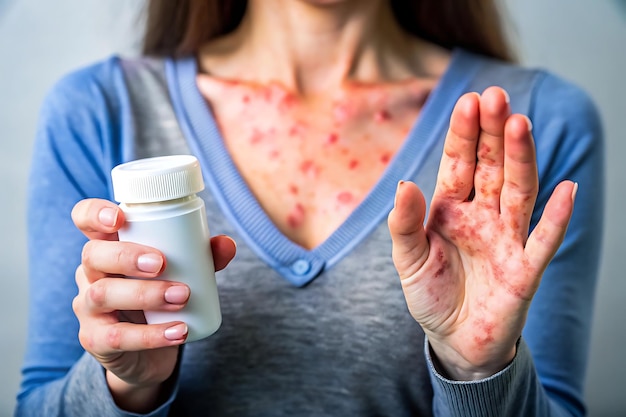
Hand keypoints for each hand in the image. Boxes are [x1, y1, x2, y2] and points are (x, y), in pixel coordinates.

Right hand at [71, 198, 235, 411]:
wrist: (150, 352)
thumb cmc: (161, 296)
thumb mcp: (182, 272)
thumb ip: (203, 256)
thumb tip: (227, 244)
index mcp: (108, 246)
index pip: (85, 219)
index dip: (94, 213)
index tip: (119, 218)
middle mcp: (91, 273)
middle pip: (93, 255)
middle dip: (127, 256)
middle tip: (162, 262)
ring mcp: (88, 307)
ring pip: (102, 294)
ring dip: (145, 294)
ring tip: (183, 296)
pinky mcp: (95, 340)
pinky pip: (115, 337)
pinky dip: (151, 335)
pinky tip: (178, 331)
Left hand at [388, 87, 575, 379]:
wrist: (454, 339)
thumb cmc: (432, 294)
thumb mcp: (408, 260)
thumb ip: (404, 224)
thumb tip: (404, 184)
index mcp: (451, 208)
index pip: (459, 163)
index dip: (464, 134)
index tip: (468, 100)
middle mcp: (482, 215)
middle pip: (491, 167)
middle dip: (492, 133)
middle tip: (496, 96)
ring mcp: (506, 239)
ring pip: (518, 191)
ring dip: (520, 160)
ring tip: (520, 124)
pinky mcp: (525, 269)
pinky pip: (543, 240)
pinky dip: (556, 217)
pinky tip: (567, 189)